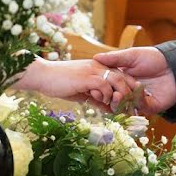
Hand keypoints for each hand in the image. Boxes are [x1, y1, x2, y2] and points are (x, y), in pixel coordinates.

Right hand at [13, 58, 135, 108]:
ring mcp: (93, 70)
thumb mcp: (82, 93)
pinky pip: (105, 85)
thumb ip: (96, 99)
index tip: (132, 104)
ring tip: (120, 108)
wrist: (43, 76)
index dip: (129, 89)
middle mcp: (99, 66)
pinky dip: (107, 96)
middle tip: (131, 109)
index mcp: (99, 68)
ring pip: (117, 80)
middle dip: (130, 94)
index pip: (121, 76)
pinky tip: (104, 103)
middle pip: (123, 77)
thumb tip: (109, 109)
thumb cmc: (59, 84)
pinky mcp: (87, 76)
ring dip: (121, 96)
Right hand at [93, 47, 175, 114]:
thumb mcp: (132, 55)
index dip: (103, 88)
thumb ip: (114, 59)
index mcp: (123, 80)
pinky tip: (137, 91)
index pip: (109, 87)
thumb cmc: (154, 57)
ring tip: (118, 95)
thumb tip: (95, 57)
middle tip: (107, 95)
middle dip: (111, 98)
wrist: (175, 65)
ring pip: (126, 106)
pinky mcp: (151, 106)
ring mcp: (140, 100)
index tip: (96, 86)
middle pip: (116, 99)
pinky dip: (137, 100)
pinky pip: (141, 107)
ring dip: (121, 102)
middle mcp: (130, 91)